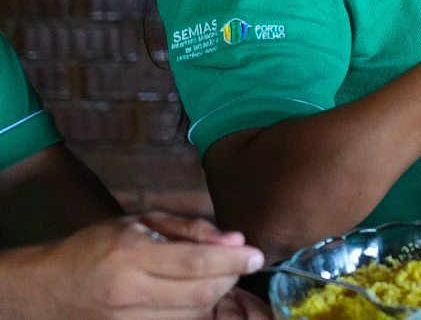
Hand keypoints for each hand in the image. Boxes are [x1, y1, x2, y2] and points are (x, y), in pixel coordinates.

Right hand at [5, 213, 263, 319]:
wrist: (49, 286)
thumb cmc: (97, 245)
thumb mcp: (142, 222)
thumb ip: (190, 230)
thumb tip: (235, 241)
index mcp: (132, 256)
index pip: (195, 264)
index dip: (233, 262)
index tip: (257, 255)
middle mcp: (130, 293)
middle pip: (200, 294)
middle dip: (230, 278)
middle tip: (240, 263)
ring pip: (193, 315)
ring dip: (215, 295)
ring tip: (216, 275)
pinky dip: (195, 311)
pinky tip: (195, 294)